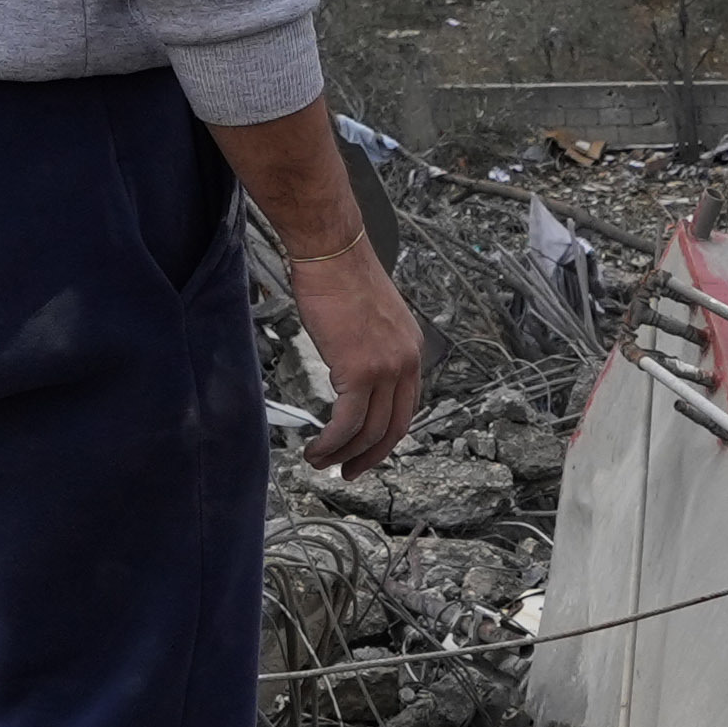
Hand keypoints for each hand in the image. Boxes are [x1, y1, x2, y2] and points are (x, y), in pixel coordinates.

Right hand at [288, 240, 427, 470]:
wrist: (332, 254)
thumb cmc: (341, 278)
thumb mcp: (371, 319)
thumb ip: (372, 349)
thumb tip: (353, 373)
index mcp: (412, 351)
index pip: (406, 408)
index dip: (385, 436)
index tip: (367, 451)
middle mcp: (407, 363)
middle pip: (393, 428)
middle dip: (369, 458)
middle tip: (348, 472)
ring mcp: (386, 369)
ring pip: (369, 431)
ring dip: (343, 454)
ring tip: (320, 463)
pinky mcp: (360, 371)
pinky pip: (347, 422)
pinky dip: (330, 443)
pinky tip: (315, 449)